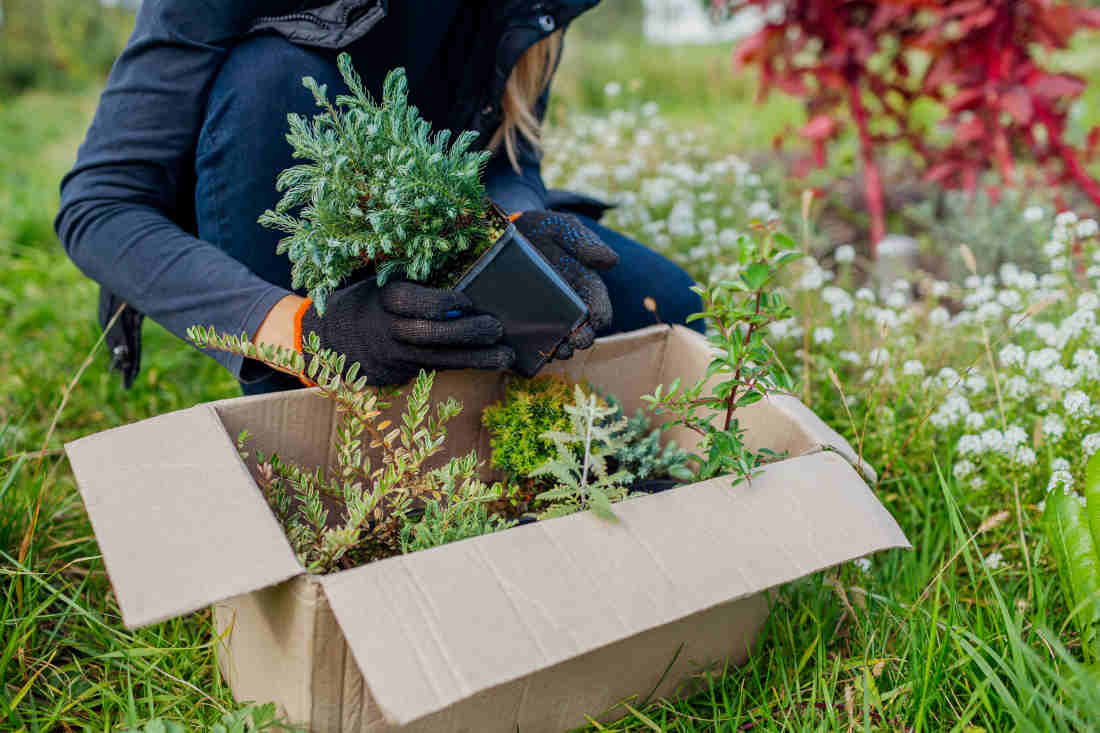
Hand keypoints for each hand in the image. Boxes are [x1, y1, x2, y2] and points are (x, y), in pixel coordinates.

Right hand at [297, 280, 514, 385]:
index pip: (408, 301)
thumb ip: (415, 278)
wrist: (330, 339)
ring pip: (438, 360)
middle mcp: (385, 330)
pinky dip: (464, 366)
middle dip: (465, 332)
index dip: (438, 302)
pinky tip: (490, 362)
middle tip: (496, 327)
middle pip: (427, 334)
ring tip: (505, 356)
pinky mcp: (399, 375)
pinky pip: (436, 370)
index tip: (467, 299)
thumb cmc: (370, 299)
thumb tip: (466, 268)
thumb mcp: (381, 280)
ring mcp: (392, 357)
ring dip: (475, 359)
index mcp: (380, 298)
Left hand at [512, 211, 618, 358]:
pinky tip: (528, 352)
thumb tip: (612, 261)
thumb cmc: (539, 229)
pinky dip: (531, 351)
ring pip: (558, 341)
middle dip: (583, 338)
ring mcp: (545, 318)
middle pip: (583, 330)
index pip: (600, 306)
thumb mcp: (561, 228)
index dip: (601, 314)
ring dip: (560, 349)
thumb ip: (584, 242)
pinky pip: (529, 344)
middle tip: (576, 342)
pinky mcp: (522, 325)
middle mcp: (569, 307)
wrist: (502, 233)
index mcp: (584, 286)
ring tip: (557, 351)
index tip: (597, 320)